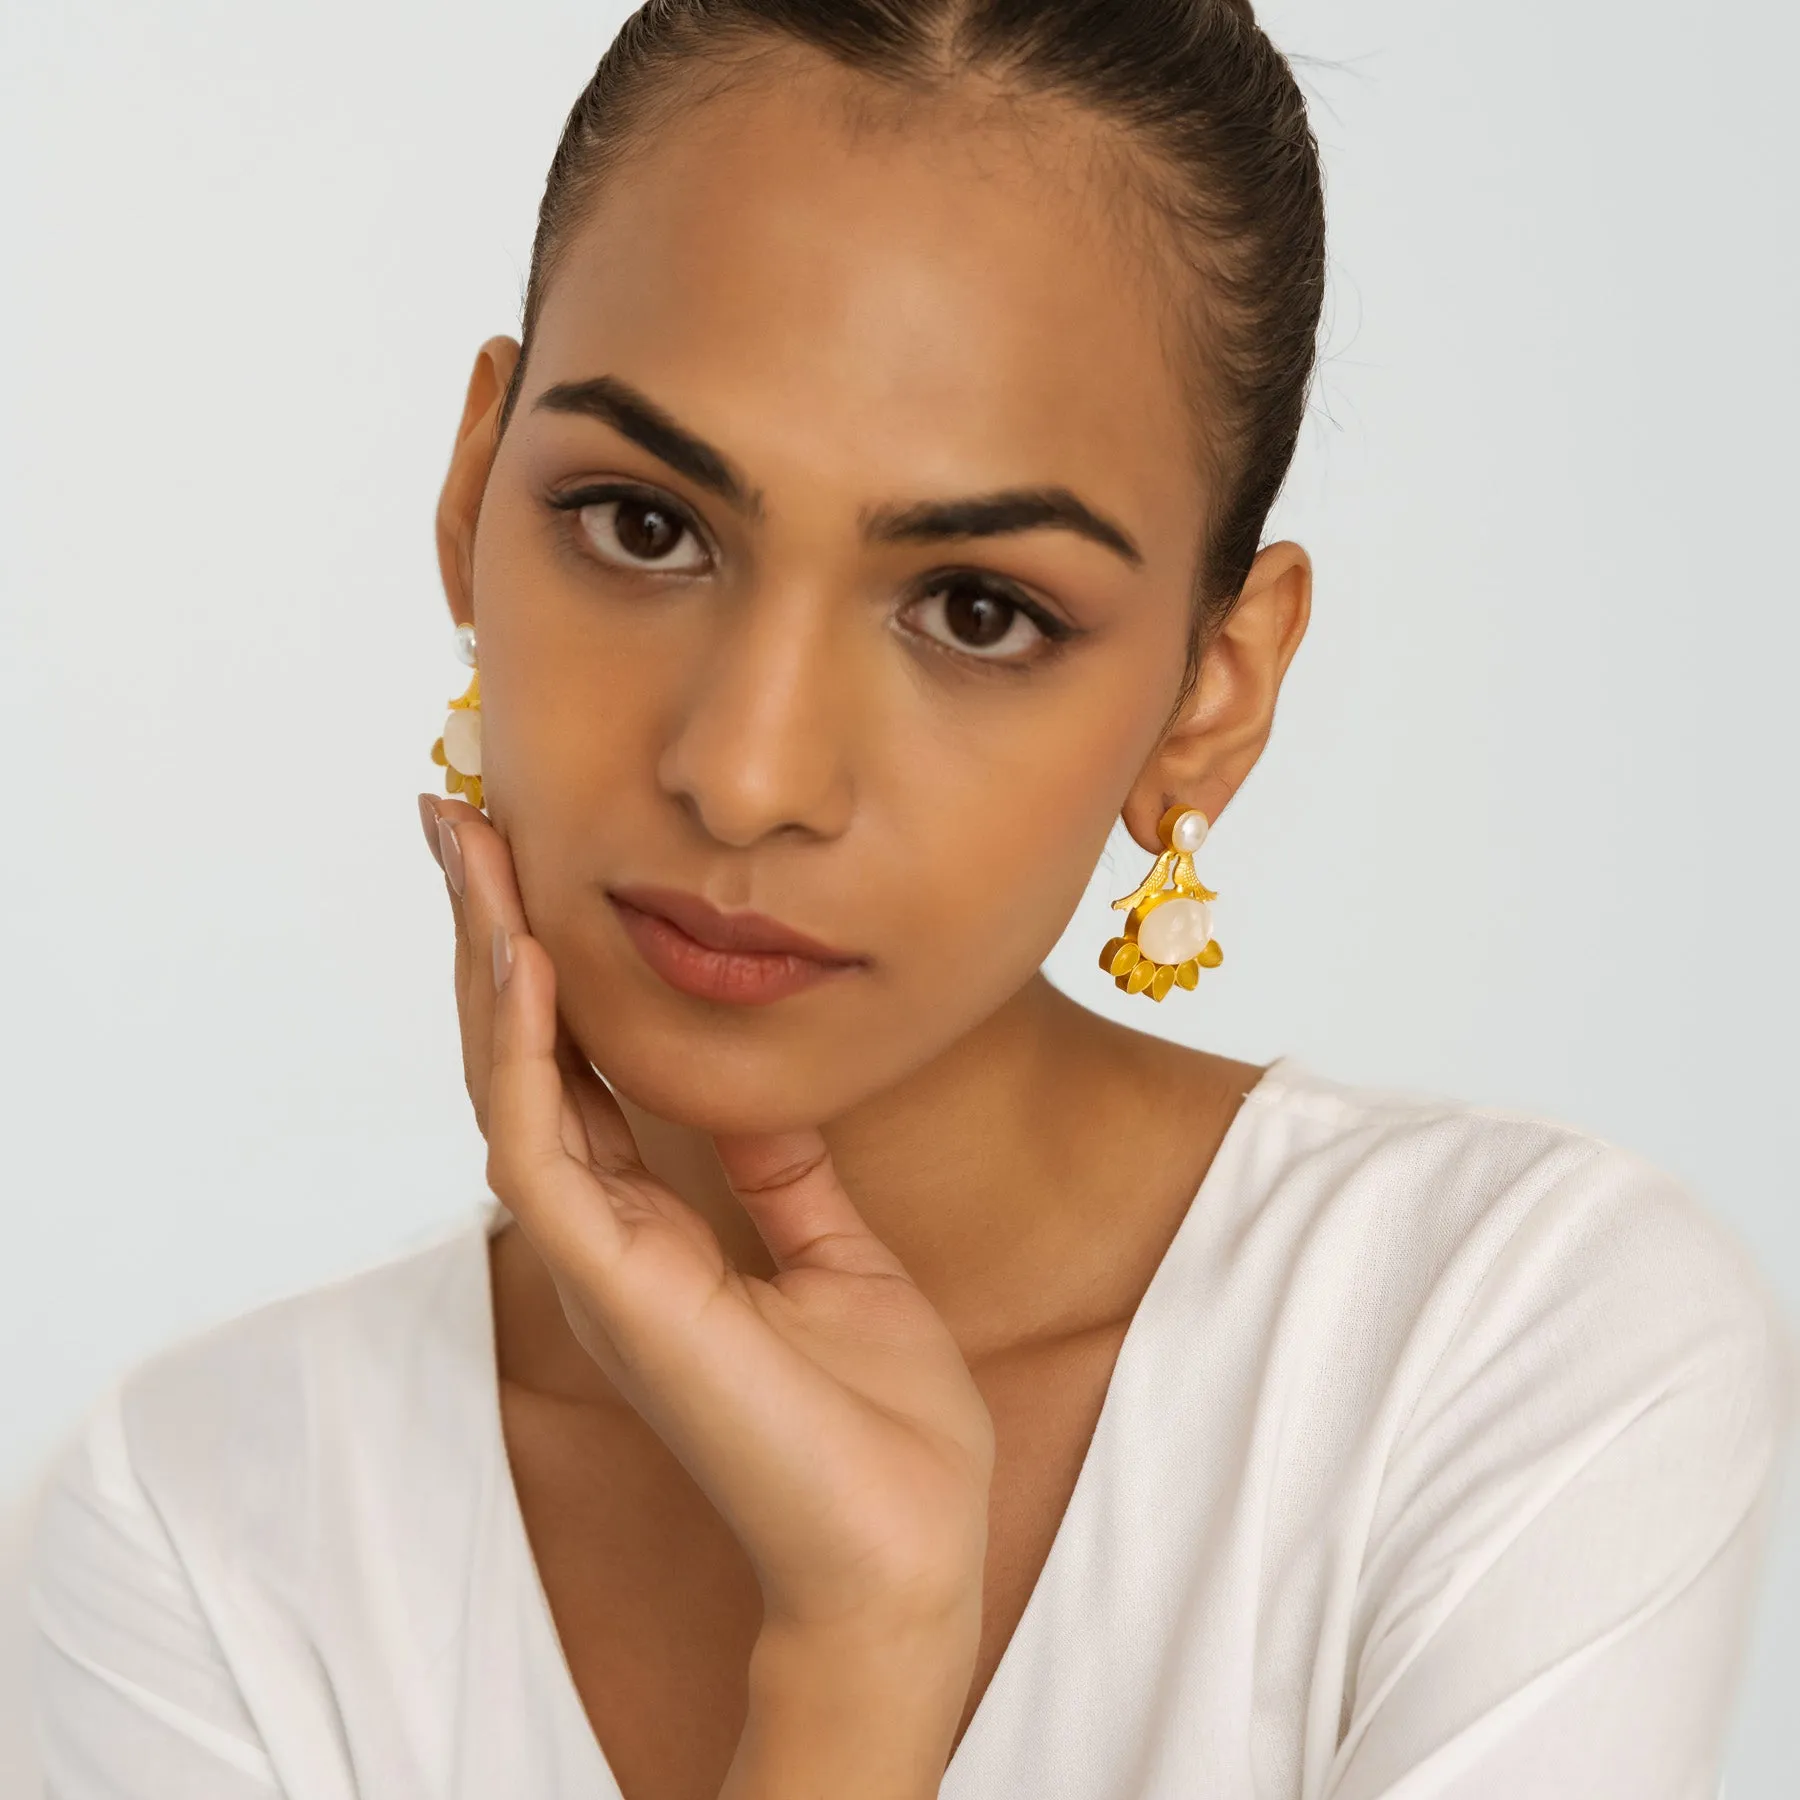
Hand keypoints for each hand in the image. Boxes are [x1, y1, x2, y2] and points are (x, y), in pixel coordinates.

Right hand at [417, 795, 995, 1660]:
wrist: (909, 1540)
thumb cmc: (879, 1417)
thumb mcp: (835, 1248)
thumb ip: (779, 1169)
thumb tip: (748, 1089)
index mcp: (653, 1226)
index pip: (573, 1071)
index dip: (544, 968)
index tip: (530, 863)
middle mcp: (605, 1235)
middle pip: (519, 1060)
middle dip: (488, 938)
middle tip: (460, 823)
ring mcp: (598, 1262)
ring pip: (506, 1088)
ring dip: (486, 967)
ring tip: (471, 855)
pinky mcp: (612, 1288)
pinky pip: (541, 1149)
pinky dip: (525, 1053)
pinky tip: (525, 964)